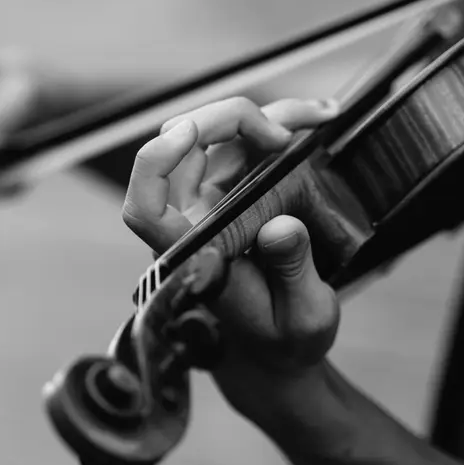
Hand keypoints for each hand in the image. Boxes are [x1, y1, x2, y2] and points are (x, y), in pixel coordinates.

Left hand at [122, 96, 340, 421]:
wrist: (279, 349)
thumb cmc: (284, 342)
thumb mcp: (303, 318)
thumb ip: (291, 272)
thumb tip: (281, 227)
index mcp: (195, 259)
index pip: (145, 208)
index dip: (154, 164)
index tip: (188, 134)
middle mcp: (192, 226)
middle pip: (181, 151)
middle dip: (229, 121)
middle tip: (284, 133)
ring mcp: (211, 208)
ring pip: (215, 141)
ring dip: (262, 119)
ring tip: (318, 115)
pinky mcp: (234, 197)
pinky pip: (242, 149)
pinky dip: (275, 129)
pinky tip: (311, 122)